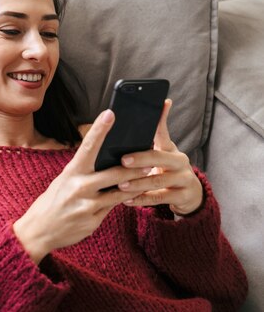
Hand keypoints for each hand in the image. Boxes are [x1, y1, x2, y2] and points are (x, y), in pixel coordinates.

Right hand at [13, 109, 149, 263]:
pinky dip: (123, 200)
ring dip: (136, 184)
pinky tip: (132, 195)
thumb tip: (106, 159)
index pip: (88, 146)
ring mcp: (87, 205)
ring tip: (148, 177)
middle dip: (135, 167)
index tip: (110, 113)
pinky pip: (113, 207)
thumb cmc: (53, 201)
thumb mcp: (63, 181)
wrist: (39, 230)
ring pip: (120, 193)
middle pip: (115, 173)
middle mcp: (79, 187)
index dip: (100, 129)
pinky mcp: (93, 220)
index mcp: (71, 172)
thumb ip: (84, 172)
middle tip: (150, 159)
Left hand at [117, 99, 203, 215]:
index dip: (159, 120)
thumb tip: (129, 124)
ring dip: (138, 183)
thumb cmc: (168, 170)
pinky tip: (128, 200)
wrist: (190, 194)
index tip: (153, 110)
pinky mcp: (184, 196)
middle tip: (123, 160)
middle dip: (140, 159)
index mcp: (170, 149)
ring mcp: (184, 178)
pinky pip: (160, 198)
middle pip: (158, 157)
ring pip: (158, 180)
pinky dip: (142, 199)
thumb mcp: (162, 154)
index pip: (162, 132)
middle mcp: (179, 161)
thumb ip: (150, 142)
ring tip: (121, 185)